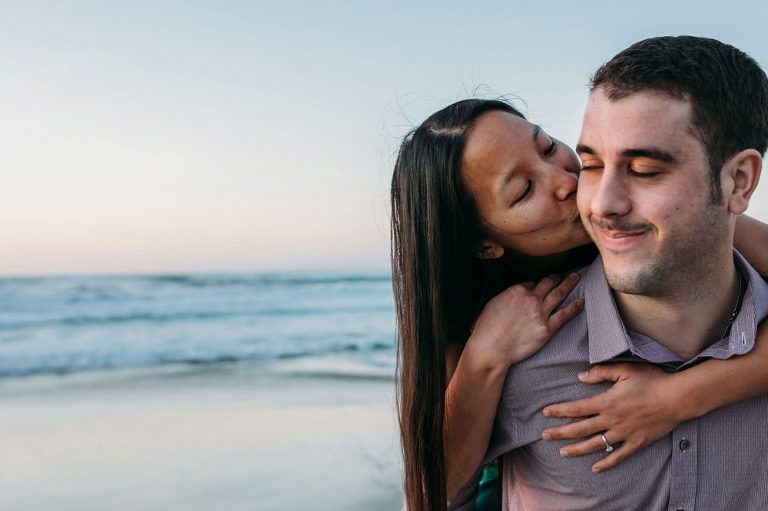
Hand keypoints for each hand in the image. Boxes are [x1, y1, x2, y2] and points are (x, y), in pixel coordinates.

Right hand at [467, 273, 582, 368]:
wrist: (491, 348)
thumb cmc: (487, 328)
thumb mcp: (492, 303)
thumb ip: (507, 296)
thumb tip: (514, 295)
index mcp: (517, 290)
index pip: (531, 283)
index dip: (536, 285)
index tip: (540, 286)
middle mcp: (531, 299)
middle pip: (549, 284)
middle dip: (558, 278)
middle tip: (566, 274)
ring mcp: (541, 313)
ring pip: (559, 294)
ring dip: (569, 284)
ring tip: (576, 278)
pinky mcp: (547, 329)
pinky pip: (565, 314)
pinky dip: (574, 307)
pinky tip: (581, 302)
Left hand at [540, 363, 684, 472]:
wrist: (677, 398)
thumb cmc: (651, 380)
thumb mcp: (624, 370)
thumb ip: (600, 372)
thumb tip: (580, 376)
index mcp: (607, 402)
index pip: (576, 408)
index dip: (559, 410)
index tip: (545, 412)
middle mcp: (612, 420)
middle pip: (580, 428)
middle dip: (560, 432)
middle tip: (544, 435)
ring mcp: (624, 434)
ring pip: (595, 444)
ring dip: (577, 449)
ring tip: (562, 452)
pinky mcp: (637, 443)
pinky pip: (618, 456)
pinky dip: (606, 463)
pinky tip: (595, 468)